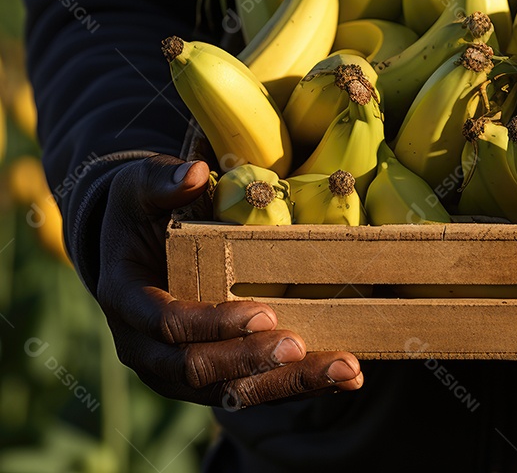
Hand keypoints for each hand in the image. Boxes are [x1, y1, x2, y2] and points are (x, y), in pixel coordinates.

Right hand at [95, 155, 363, 408]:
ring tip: (343, 370)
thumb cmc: (142, 211)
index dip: (212, 324)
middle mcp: (146, 348)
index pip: (166, 324)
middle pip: (197, 369)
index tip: (262, 313)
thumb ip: (162, 181)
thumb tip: (194, 172)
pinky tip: (344, 380)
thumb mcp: (141, 188)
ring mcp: (177, 371)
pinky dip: (298, 387)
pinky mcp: (210, 378)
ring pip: (230, 391)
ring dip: (288, 384)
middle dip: (252, 362)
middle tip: (301, 345)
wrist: (136, 246)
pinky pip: (252, 390)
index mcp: (126, 301)